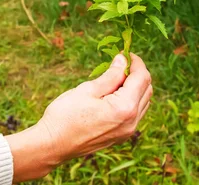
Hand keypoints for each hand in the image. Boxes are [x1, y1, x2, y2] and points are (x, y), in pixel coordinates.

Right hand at [6, 53, 152, 181]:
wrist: (52, 145)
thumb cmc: (65, 115)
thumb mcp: (88, 89)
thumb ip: (111, 75)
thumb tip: (123, 60)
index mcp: (124, 108)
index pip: (142, 78)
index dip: (135, 62)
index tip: (124, 53)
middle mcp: (131, 121)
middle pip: (147, 89)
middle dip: (136, 73)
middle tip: (119, 63)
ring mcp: (127, 131)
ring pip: (143, 101)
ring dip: (134, 87)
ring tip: (114, 78)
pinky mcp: (121, 136)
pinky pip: (135, 113)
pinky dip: (130, 99)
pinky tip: (113, 94)